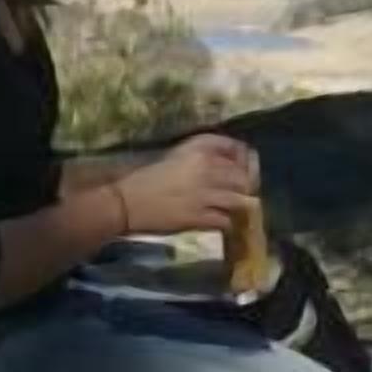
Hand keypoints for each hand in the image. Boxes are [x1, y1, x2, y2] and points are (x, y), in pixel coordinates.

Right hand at [114, 134, 258, 237]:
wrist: (126, 202)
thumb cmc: (147, 177)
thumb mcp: (176, 156)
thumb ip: (202, 156)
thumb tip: (229, 165)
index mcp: (199, 149)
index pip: (237, 149)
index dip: (245, 160)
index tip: (244, 169)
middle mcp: (207, 168)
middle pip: (244, 177)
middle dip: (245, 186)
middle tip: (240, 194)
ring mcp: (205, 194)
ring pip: (241, 200)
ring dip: (239, 206)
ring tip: (232, 209)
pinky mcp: (200, 217)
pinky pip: (226, 220)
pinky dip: (225, 222)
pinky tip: (219, 222)